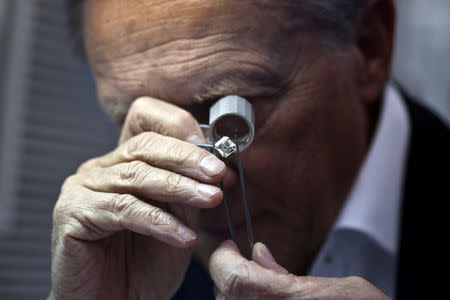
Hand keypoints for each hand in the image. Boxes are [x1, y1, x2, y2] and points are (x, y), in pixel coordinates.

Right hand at [49, 97, 225, 299]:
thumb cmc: (144, 263)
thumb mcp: (177, 220)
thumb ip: (189, 192)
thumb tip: (219, 170)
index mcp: (122, 163)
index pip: (145, 123)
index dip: (178, 128)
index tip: (214, 151)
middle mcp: (99, 169)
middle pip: (144, 146)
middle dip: (187, 158)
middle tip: (218, 173)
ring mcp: (82, 188)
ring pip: (137, 176)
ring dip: (180, 187)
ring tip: (212, 199)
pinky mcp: (73, 213)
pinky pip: (124, 210)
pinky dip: (159, 222)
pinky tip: (184, 235)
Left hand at [210, 240, 389, 299]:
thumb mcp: (333, 288)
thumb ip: (285, 273)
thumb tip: (259, 254)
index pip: (228, 275)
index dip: (222, 257)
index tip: (228, 245)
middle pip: (223, 292)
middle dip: (228, 272)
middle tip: (240, 259)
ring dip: (234, 290)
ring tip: (252, 278)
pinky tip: (261, 294)